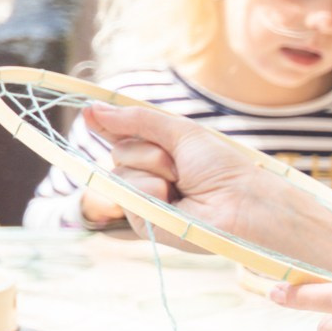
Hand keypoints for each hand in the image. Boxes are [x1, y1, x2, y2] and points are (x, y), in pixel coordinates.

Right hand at [85, 104, 331, 275]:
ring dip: (152, 168)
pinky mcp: (142, 221)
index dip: (105, 123)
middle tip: (179, 162)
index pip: (121, 134)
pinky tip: (173, 199)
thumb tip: (92, 108)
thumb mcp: (181, 133)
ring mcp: (144, 198)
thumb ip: (136, 120)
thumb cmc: (223, 169)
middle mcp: (148, 174)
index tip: (89, 112)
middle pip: (118, 149)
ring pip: (119, 170)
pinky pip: (126, 194)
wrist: (242, 205)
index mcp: (160, 151)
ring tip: (182, 183)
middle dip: (146, 148)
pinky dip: (150, 190)